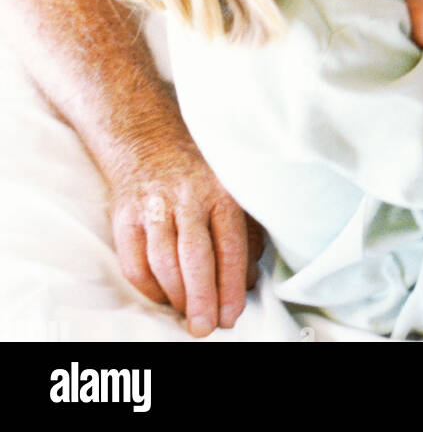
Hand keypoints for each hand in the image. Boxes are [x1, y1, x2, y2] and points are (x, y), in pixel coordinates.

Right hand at [109, 134, 262, 337]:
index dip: (231, 284)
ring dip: (176, 296)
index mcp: (220, 191)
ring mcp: (153, 207)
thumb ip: (244, 233)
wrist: (148, 142)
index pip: (229, 244)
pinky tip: (163, 297)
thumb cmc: (198, 177)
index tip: (231, 315)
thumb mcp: (230, 192)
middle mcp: (186, 197)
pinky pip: (134, 264)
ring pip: (163, 262)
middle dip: (201, 297)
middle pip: (195, 255)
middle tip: (205, 328)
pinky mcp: (125, 218)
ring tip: (187, 314)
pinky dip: (149, 288)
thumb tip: (248, 281)